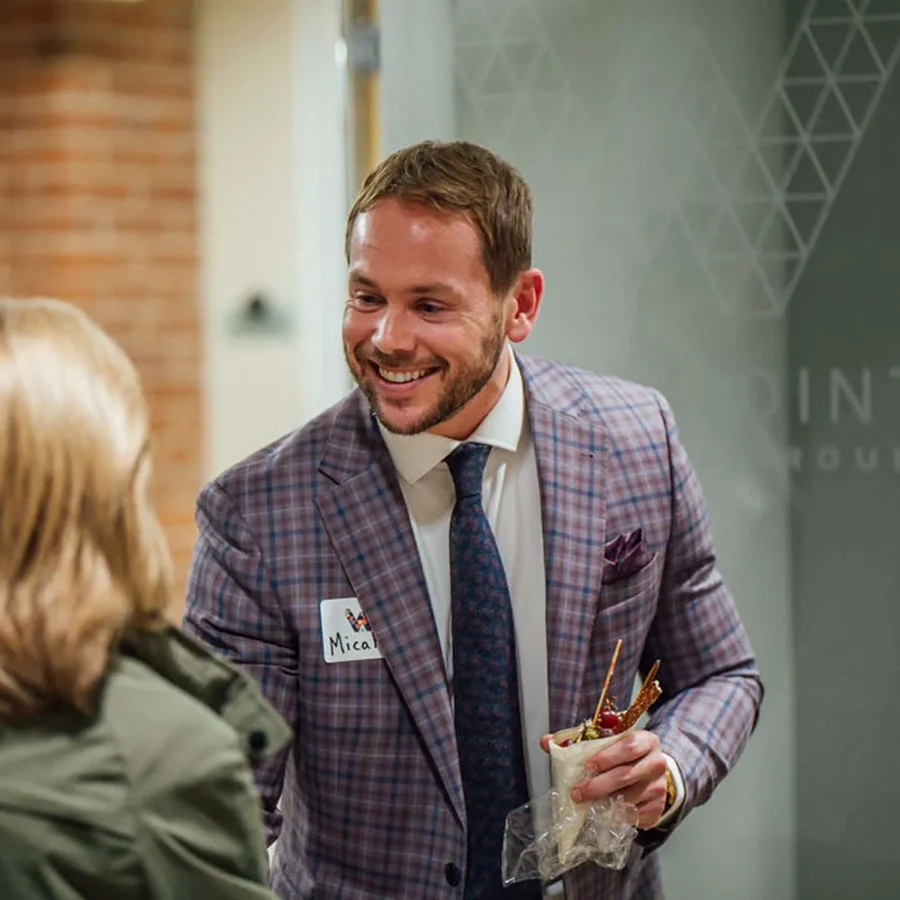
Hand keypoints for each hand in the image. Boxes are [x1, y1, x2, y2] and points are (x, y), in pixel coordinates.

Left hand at [540, 729, 667, 829]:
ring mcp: (659, 786)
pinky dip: (619, 817)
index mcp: (645, 740)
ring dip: (607, 803)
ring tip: (588, 805)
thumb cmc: (623, 754)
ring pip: (631, 798)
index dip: (607, 756)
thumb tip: (545, 741)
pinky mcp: (659, 807)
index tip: (587, 766)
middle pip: (627, 775)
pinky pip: (637, 816)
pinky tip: (605, 816)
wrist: (651, 770)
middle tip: (577, 793)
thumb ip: (576, 740)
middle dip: (599, 785)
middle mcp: (656, 762)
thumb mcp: (605, 741)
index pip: (628, 745)